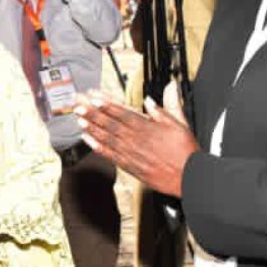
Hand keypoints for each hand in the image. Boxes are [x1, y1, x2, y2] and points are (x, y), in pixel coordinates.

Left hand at [74, 93, 198, 197]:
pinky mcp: (129, 165)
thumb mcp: (181, 124)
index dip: (106, 103)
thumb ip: (169, 106)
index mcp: (147, 127)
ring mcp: (130, 153)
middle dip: (92, 112)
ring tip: (78, 117)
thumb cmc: (184, 153)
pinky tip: (87, 139)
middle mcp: (135, 139)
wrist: (188, 178)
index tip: (93, 96)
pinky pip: (109, 154)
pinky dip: (97, 146)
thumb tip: (168, 89)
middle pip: (110, 123)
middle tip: (78, 103)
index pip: (122, 112)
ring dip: (91, 126)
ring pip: (107, 137)